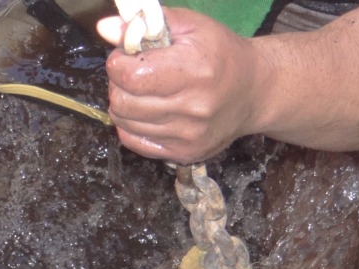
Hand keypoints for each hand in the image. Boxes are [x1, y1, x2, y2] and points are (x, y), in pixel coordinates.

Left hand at [97, 7, 260, 163]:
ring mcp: (188, 136)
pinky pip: (134, 142)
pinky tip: (145, 112)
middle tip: (133, 73)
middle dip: (118, 84)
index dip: (118, 62)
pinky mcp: (184, 154)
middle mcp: (193, 108)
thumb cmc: (221, 55)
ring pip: (124, 123)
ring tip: (141, 91)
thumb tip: (104, 29)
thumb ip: (146, 24)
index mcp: (194, 71)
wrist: (254, 92)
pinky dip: (130, 125)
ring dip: (123, 104)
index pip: (131, 76)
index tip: (126, 56)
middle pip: (123, 102)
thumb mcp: (191, 26)